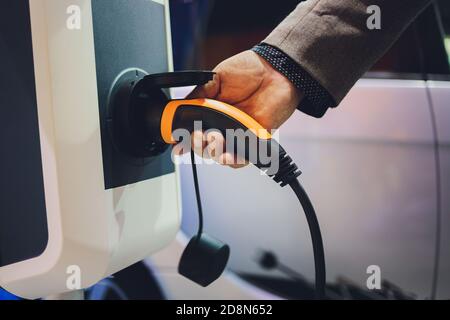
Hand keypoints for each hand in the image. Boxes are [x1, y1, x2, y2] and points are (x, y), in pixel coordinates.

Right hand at [177, 50, 302, 167]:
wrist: (277, 71)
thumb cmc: (250, 70)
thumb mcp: (217, 76)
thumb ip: (201, 93)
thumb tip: (183, 106)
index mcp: (210, 110)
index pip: (192, 129)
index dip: (182, 139)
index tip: (177, 143)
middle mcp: (221, 124)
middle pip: (202, 146)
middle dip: (197, 145)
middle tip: (201, 135)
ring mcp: (237, 134)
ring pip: (219, 155)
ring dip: (214, 153)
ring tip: (217, 140)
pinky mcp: (253, 140)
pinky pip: (241, 158)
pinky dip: (234, 160)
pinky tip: (230, 155)